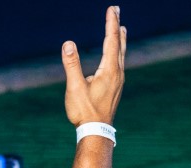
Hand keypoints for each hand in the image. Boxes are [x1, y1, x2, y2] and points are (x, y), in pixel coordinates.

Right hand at [62, 6, 125, 126]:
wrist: (97, 131)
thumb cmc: (84, 110)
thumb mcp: (74, 87)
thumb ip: (71, 64)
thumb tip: (68, 44)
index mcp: (109, 70)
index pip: (110, 41)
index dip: (110, 23)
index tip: (112, 9)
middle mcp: (118, 73)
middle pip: (119, 44)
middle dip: (117, 27)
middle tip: (117, 11)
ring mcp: (118, 80)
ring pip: (121, 54)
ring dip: (120, 39)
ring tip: (121, 29)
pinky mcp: (115, 87)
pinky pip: (120, 63)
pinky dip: (118, 52)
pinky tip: (116, 56)